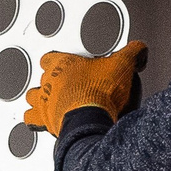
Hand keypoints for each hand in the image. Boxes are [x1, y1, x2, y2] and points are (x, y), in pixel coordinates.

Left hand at [23, 40, 148, 134]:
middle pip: (42, 78)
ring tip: (49, 101)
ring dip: (39, 99)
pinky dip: (35, 121)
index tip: (63, 62)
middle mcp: (49, 83)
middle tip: (65, 86)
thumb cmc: (98, 92)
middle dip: (51, 82)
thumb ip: (131, 53)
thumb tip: (138, 48)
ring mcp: (45, 102)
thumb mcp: (121, 65)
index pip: (50, 57)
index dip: (56, 60)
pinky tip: (42, 122)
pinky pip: (32, 120)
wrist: (90, 118)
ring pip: (32, 97)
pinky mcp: (45, 121)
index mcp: (62, 64)